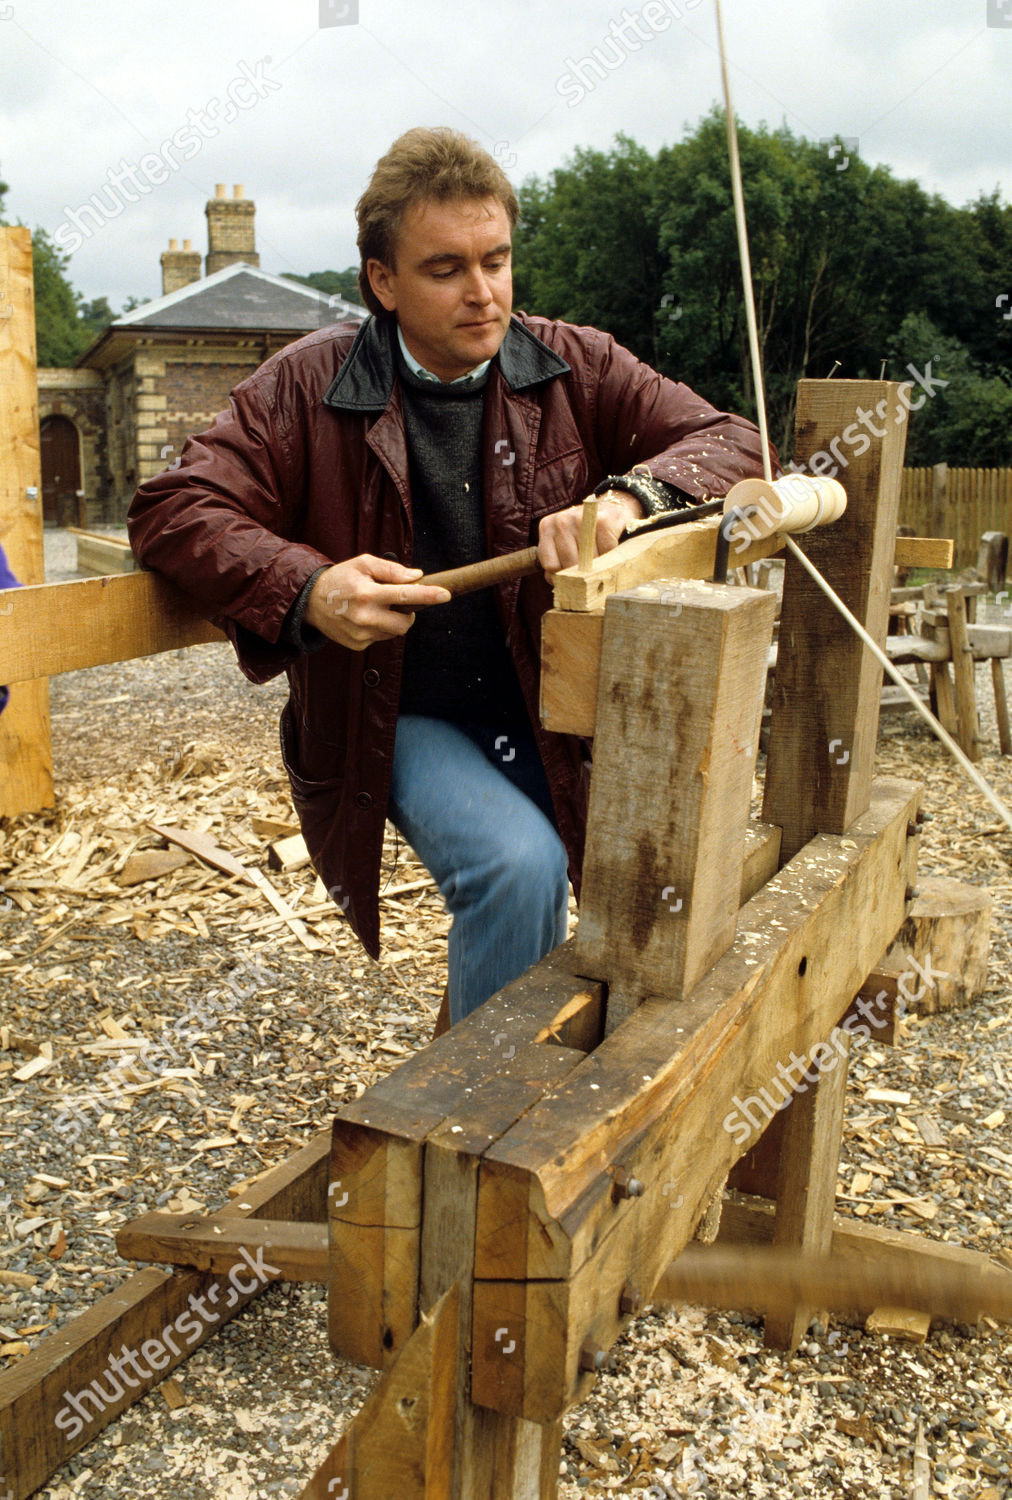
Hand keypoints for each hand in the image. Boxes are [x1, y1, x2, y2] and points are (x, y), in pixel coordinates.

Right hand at [304, 554, 450, 650]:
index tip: (445, 595)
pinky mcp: (358, 645)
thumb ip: (391, 570)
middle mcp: (364, 616)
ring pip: (395, 631)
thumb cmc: (341, 578)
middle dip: (409, 613)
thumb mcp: (363, 564)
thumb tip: (416, 576)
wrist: (311, 601)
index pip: (404, 595)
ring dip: (393, 620)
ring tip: (375, 607)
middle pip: (405, 622)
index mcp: (366, 593)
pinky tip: (364, 618)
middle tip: (398, 601)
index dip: (427, 595)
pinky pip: (382, 637)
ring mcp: (361, 634)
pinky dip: (380, 628)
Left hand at [536, 491, 643, 577]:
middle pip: (569, 565)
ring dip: (597, 565)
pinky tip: (608, 547)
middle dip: (581, 573)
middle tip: (589, 567)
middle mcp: (561, 521)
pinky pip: (606, 553)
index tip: (571, 574)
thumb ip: (556, 562)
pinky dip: (610, 555)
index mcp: (547, 527)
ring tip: (599, 555)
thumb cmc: (584, 533)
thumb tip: (558, 584)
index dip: (562, 576)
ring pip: (588, 561)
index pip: (551, 566)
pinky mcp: (603, 521)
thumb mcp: (563, 544)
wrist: (611, 510)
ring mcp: (581, 519)